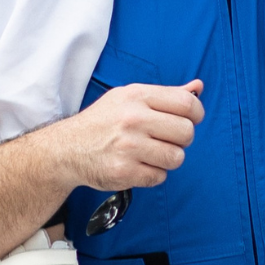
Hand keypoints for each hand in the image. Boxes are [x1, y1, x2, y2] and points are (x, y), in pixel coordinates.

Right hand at [50, 80, 203, 190]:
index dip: (196, 114)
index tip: (191, 120)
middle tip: (166, 139)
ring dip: (168, 158)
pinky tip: (139, 165)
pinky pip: (159, 176)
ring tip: (152, 153)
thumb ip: (166, 94)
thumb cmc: (104, 121)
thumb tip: (198, 87)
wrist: (66, 149)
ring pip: (176, 157)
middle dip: (182, 139)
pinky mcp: (122, 172)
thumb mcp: (130, 97)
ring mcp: (128, 147)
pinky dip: (154, 174)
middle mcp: (133, 119)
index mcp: (137, 96)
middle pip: (186, 132)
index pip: (187, 104)